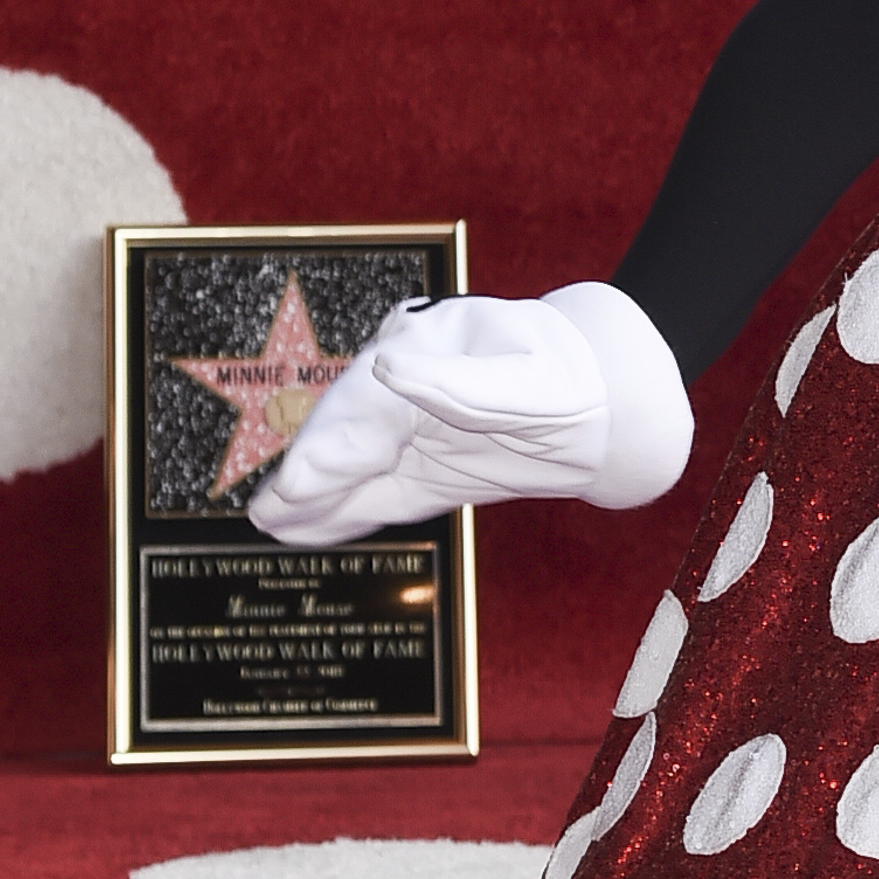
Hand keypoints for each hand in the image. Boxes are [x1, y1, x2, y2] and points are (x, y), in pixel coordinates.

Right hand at [247, 282, 692, 547]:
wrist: (607, 406)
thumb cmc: (573, 381)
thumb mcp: (533, 382)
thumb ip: (461, 383)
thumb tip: (387, 365)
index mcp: (426, 348)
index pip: (366, 402)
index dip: (331, 443)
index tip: (301, 477)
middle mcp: (405, 386)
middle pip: (348, 434)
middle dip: (311, 472)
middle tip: (272, 508)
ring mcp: (409, 429)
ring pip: (353, 468)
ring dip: (313, 496)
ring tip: (270, 522)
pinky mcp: (420, 469)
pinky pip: (375, 493)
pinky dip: (340, 512)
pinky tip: (302, 530)